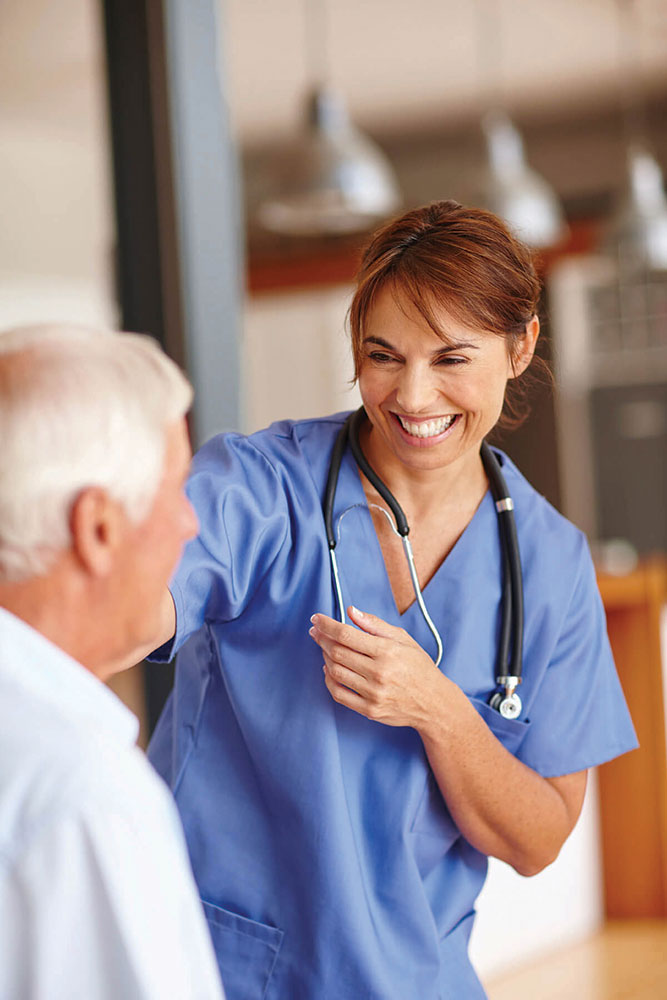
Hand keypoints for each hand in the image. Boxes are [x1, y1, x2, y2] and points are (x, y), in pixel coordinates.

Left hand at [309, 605, 447, 727]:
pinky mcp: (369, 710)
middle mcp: (379, 673)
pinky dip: (329, 680)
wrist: (434, 702)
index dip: (327, 625)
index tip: (316, 619)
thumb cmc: (419, 667)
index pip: (347, 634)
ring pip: (335, 671)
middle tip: (316, 631)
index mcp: (387, 651)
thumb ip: (375, 625)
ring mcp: (373, 693)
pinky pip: (338, 694)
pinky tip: (329, 669)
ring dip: (325, 657)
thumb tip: (351, 611)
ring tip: (324, 647)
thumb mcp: (403, 639)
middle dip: (321, 638)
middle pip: (337, 652)